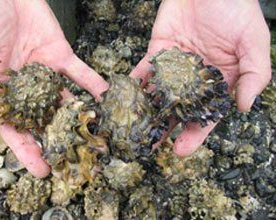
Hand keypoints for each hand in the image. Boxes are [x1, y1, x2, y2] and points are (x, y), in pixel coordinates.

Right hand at [0, 0, 107, 176]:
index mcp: (1, 94)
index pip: (15, 129)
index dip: (28, 151)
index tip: (42, 170)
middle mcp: (27, 90)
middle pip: (44, 122)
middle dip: (58, 143)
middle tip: (75, 163)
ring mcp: (46, 75)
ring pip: (65, 102)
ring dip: (80, 120)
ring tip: (96, 140)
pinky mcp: (62, 57)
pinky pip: (81, 73)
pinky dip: (94, 86)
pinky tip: (106, 100)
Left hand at [130, 0, 270, 156]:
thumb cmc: (238, 11)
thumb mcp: (254, 43)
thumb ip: (253, 75)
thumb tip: (243, 107)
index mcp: (218, 83)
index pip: (205, 115)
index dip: (194, 134)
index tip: (181, 150)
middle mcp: (194, 80)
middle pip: (177, 111)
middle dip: (163, 130)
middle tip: (148, 148)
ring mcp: (174, 68)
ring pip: (158, 95)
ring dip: (145, 113)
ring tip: (131, 130)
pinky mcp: (158, 52)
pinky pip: (145, 71)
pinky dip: (134, 85)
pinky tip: (123, 100)